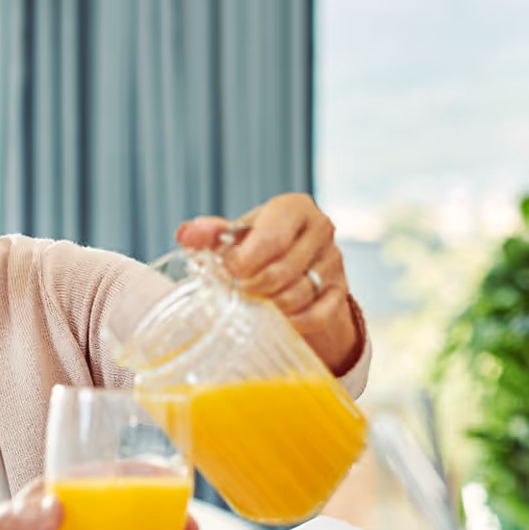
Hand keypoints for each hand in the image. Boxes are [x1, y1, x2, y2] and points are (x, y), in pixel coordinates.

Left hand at [178, 193, 362, 374]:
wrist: (295, 264)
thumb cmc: (260, 245)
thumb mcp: (236, 235)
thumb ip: (211, 234)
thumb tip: (187, 234)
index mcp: (294, 208)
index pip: (271, 239)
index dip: (242, 262)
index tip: (225, 271)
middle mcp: (320, 229)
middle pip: (282, 271)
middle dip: (251, 287)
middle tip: (234, 292)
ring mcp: (334, 261)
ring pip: (297, 295)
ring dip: (269, 306)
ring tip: (252, 303)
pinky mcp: (341, 291)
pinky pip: (315, 315)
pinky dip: (292, 322)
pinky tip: (276, 318)